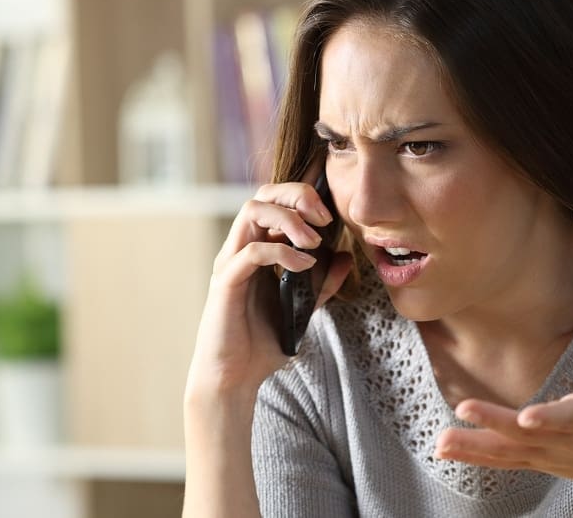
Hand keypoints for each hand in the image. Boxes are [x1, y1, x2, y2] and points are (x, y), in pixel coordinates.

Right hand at [185, 180, 352, 404]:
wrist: (237, 377)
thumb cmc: (263, 342)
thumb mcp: (304, 307)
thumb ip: (323, 283)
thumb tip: (346, 257)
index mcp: (257, 249)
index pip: (274, 201)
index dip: (302, 196)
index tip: (330, 215)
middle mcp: (240, 249)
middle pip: (262, 194)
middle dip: (296, 195)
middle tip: (324, 218)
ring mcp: (231, 262)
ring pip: (252, 211)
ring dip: (289, 218)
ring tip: (314, 242)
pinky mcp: (226, 282)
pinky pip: (252, 251)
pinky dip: (282, 252)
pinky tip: (304, 265)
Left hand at [434, 316, 572, 516]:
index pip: (570, 419)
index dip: (549, 418)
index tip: (527, 417)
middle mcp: (567, 441)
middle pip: (527, 435)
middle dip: (495, 423)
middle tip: (464, 410)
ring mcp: (549, 455)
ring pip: (508, 452)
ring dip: (473, 447)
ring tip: (441, 441)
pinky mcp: (536, 460)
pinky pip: (501, 459)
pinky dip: (473, 456)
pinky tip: (443, 449)